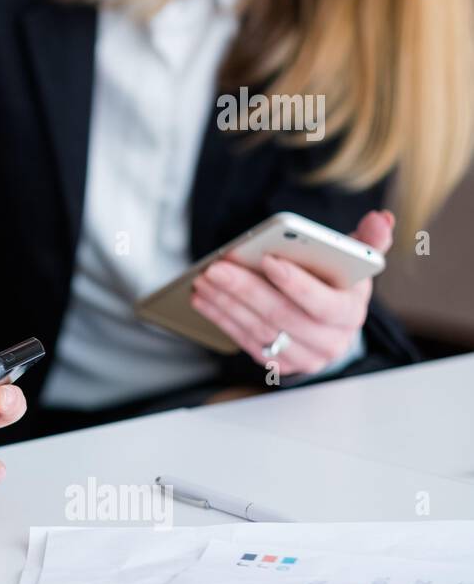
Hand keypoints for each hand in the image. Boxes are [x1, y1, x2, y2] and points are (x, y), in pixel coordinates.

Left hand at [190, 210, 392, 376]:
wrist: (332, 326)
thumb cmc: (338, 285)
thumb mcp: (355, 263)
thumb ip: (367, 241)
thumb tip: (380, 219)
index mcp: (351, 313)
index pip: (323, 304)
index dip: (296, 283)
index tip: (268, 259)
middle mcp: (330, 341)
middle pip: (282, 315)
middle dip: (245, 289)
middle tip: (216, 268)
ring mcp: (304, 357)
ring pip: (259, 329)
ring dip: (226, 303)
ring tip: (203, 280)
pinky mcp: (280, 364)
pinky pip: (246, 341)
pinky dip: (222, 319)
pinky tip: (204, 299)